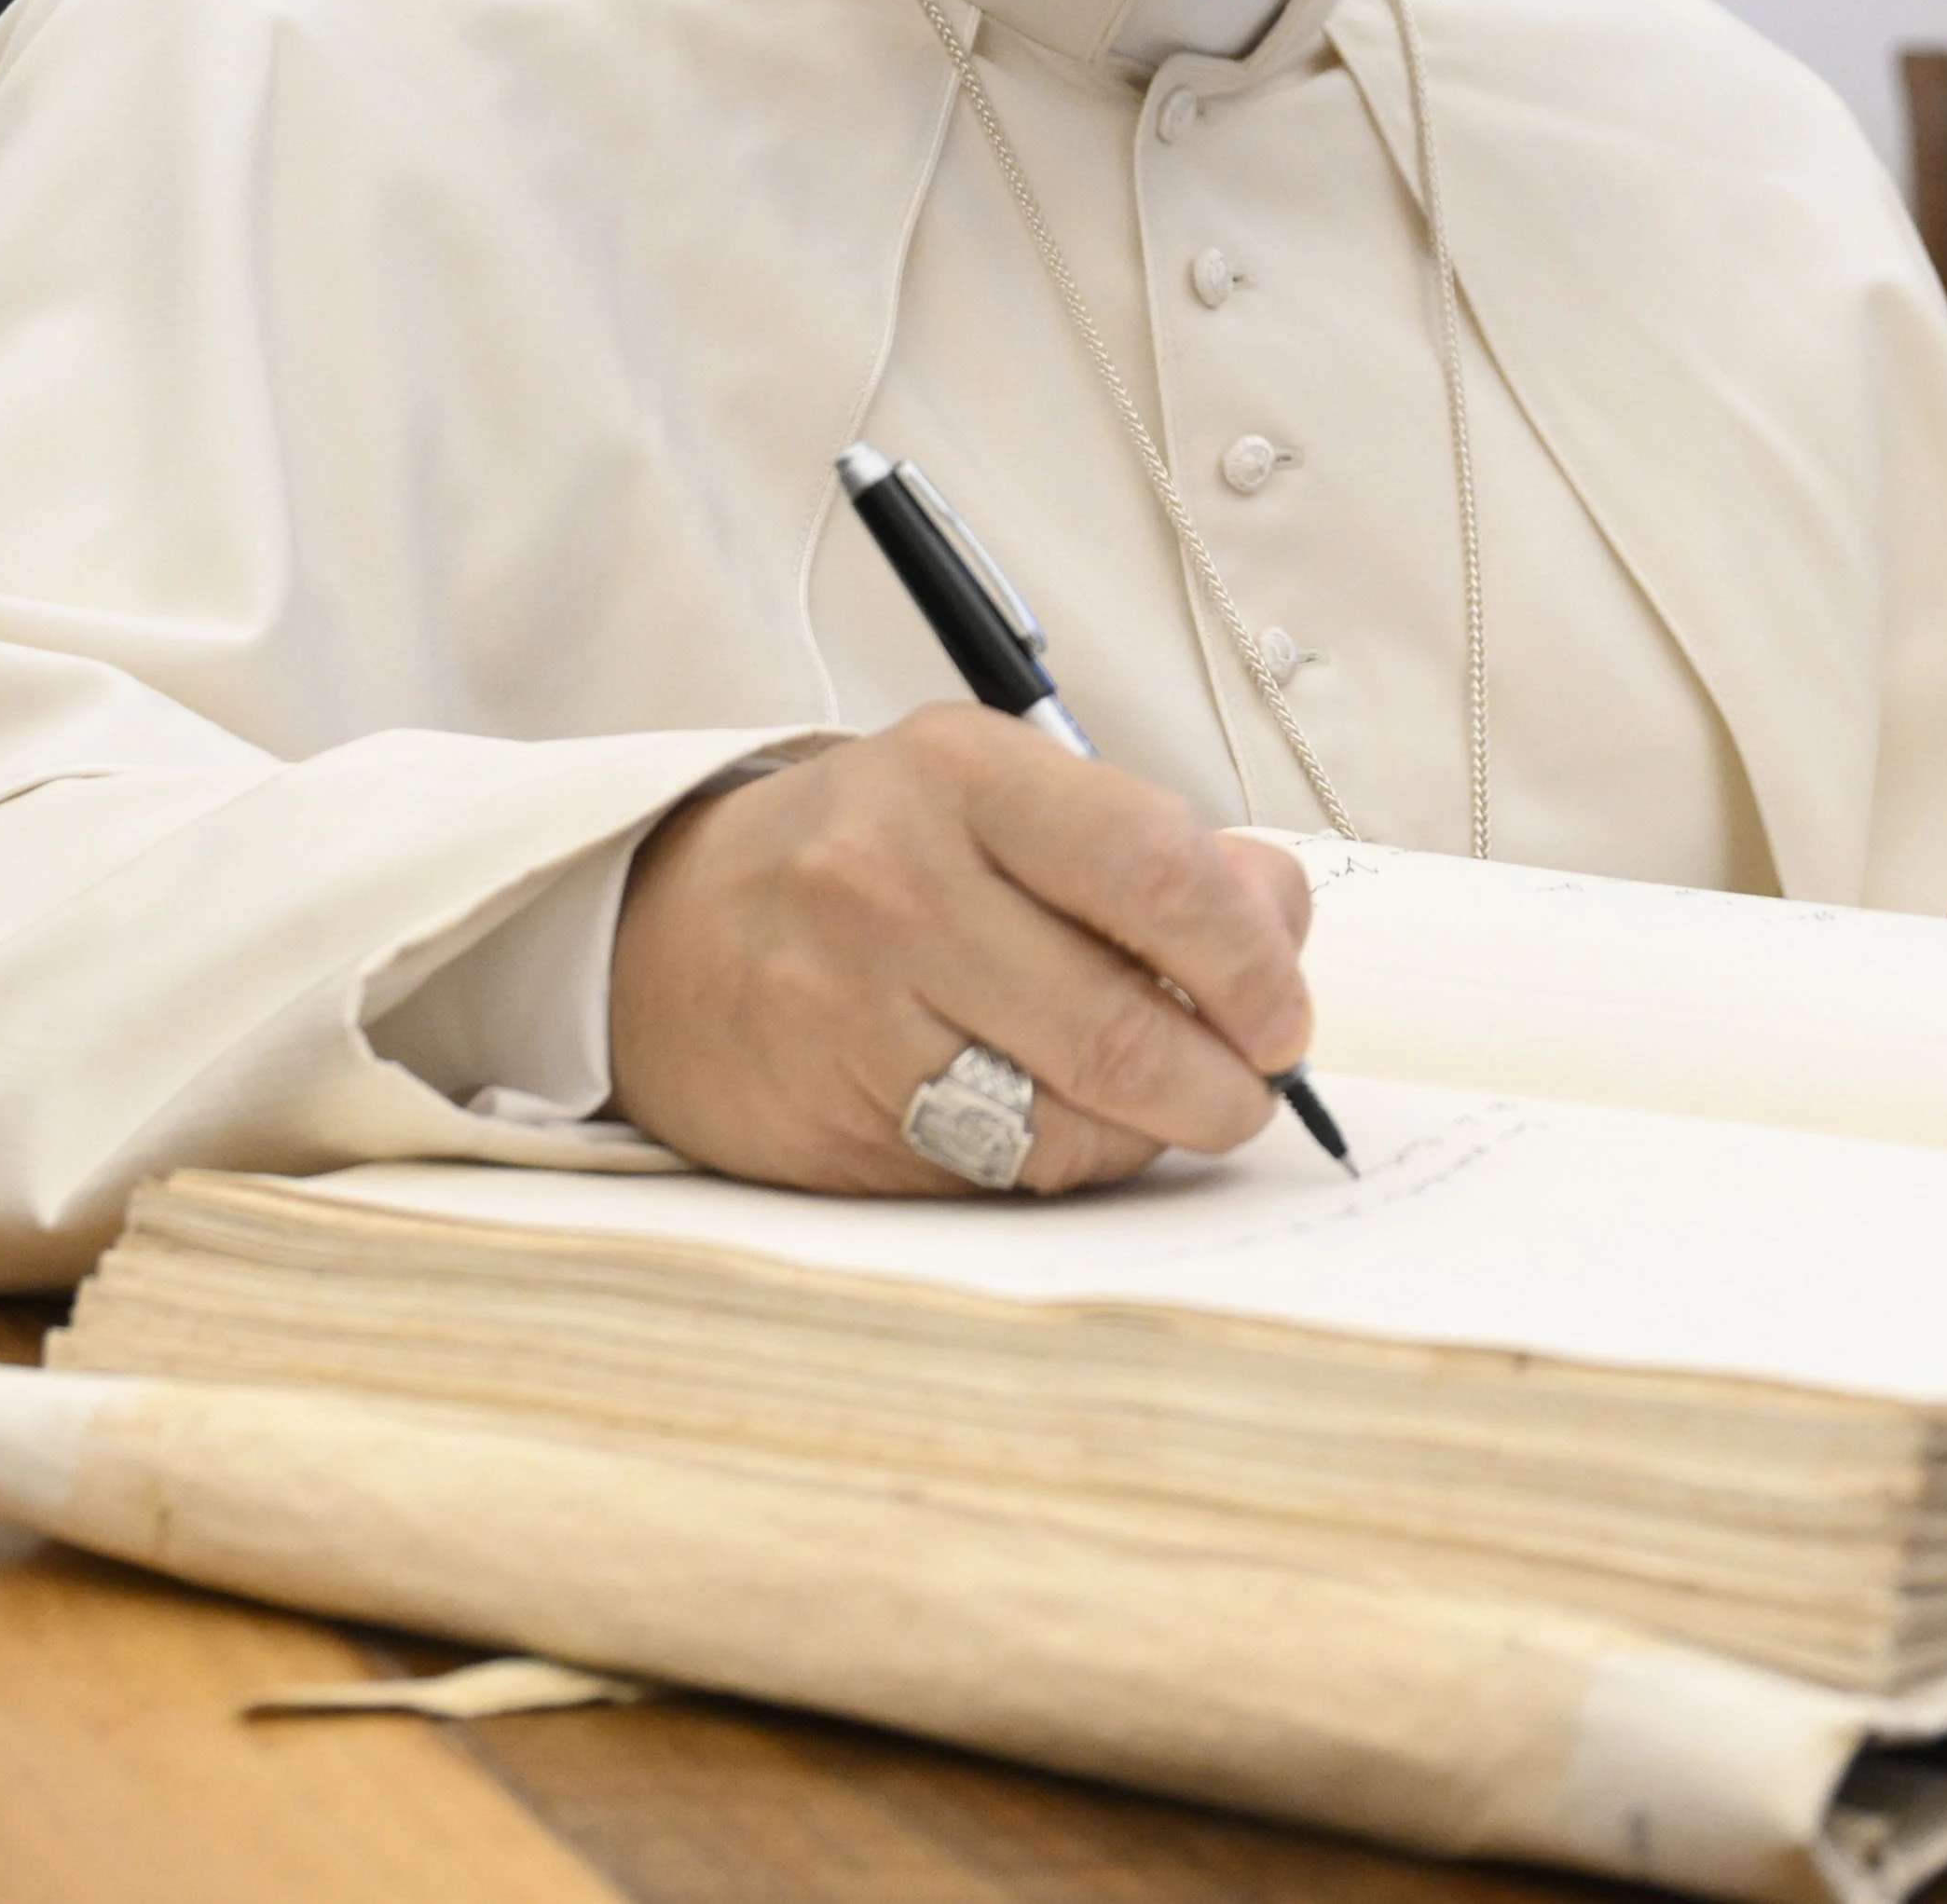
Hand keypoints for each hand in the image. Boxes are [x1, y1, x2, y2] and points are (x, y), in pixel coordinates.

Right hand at [601, 709, 1318, 1195]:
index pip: (1159, 874)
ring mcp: (852, 1012)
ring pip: (1073, 1122)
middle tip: (1253, 1089)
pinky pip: (1005, 1172)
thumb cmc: (874, 858)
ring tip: (1160, 1103)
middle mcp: (895, 884)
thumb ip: (1152, 851)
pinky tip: (1055, 1119)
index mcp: (961, 774)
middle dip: (1228, 1083)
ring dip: (1153, 1133)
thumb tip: (1277, 935)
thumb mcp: (1002, 797)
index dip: (1254, 963)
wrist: (661, 938)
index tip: (1285, 1015)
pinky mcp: (832, 1121)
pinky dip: (1065, 1160)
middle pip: (1126, 1028)